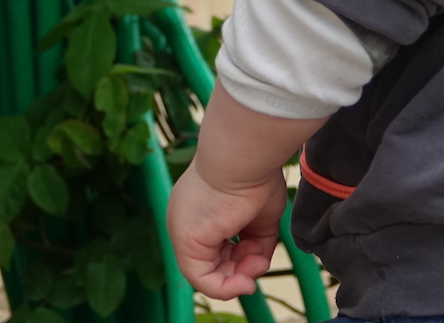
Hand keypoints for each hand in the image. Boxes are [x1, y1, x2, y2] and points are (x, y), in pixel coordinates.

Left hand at [166, 159, 285, 299]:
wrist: (245, 156)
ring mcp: (182, 230)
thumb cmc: (255, 175)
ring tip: (257, 262)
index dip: (240, 259)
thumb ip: (256, 241)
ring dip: (238, 278)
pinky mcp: (186, 240)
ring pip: (206, 275)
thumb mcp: (260, 216)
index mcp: (200, 210)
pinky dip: (225, 287)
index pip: (215, 247)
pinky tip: (246, 279)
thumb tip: (257, 262)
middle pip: (211, 262)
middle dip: (241, 269)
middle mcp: (186, 220)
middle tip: (260, 261)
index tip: (260, 257)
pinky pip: (201, 279)